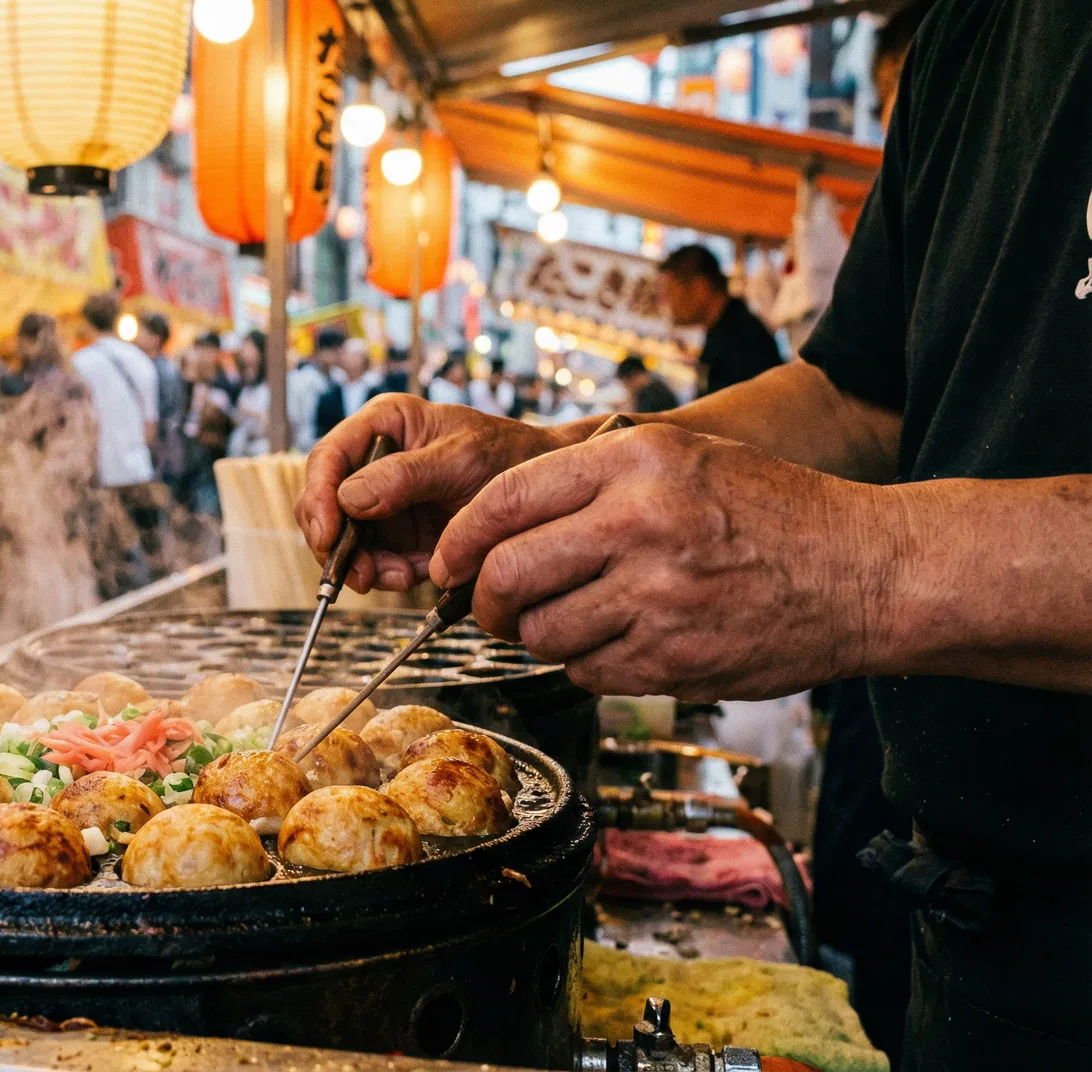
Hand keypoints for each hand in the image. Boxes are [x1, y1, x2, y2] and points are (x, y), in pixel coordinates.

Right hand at [296, 394, 572, 592]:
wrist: (552, 494)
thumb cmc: (513, 456)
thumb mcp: (462, 458)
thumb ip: (405, 475)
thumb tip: (348, 498)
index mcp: (384, 426)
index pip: (328, 458)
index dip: (317, 497)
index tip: (327, 533)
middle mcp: (375, 463)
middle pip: (325, 504)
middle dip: (337, 542)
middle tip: (357, 573)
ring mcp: (385, 503)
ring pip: (346, 540)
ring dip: (364, 565)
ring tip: (399, 576)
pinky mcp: (400, 537)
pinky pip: (374, 561)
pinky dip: (387, 575)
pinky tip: (415, 574)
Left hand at [432, 423, 893, 700]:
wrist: (867, 571)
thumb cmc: (771, 510)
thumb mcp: (681, 456)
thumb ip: (591, 477)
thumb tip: (494, 521)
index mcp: (635, 463)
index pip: (503, 501)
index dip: (458, 538)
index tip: (447, 561)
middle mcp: (641, 525)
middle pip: (507, 575)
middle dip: (482, 599)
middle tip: (490, 606)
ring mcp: (658, 598)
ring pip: (540, 635)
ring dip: (535, 637)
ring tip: (563, 621)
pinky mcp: (674, 660)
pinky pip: (587, 672)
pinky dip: (585, 664)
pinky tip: (618, 640)